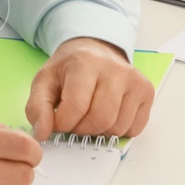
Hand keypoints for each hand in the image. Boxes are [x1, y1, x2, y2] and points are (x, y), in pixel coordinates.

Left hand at [26, 37, 155, 140]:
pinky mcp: (147, 92)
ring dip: (100, 131)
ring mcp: (135, 80)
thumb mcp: (44, 82)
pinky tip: (110, 116)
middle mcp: (115, 69)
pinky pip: (135, 127)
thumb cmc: (70, 68)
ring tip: (91, 117)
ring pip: (118, 127)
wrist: (96, 51)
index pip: (76, 107)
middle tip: (75, 121)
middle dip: (81, 130)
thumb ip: (37, 108)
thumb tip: (43, 133)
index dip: (62, 124)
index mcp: (86, 63)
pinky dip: (119, 130)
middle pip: (100, 119)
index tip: (59, 121)